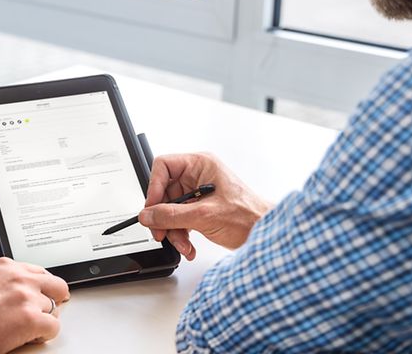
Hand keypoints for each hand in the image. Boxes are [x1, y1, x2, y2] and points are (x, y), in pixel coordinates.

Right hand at [0, 257, 69, 353]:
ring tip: (26, 329)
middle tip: (43, 314)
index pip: (40, 273)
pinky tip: (29, 338)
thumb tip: (12, 287)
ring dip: (44, 320)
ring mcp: (26, 297)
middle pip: (56, 286)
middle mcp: (19, 277)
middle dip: (52, 301)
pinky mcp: (30, 319)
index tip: (41, 297)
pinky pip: (53, 328)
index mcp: (6, 266)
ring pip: (54, 309)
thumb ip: (1, 279)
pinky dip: (44, 335)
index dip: (42, 289)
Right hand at [138, 152, 271, 259]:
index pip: (164, 167)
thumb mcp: (203, 215)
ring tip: (182, 245)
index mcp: (200, 165)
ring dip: (173, 230)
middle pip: (165, 192)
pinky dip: (181, 234)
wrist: (264, 235)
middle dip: (163, 217)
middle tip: (161, 232)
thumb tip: (147, 215)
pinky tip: (188, 246)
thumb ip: (171, 215)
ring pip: (170, 209)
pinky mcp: (199, 209)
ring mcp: (198, 193)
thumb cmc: (248, 216)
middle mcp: (197, 176)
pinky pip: (179, 219)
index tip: (151, 209)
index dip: (154, 187)